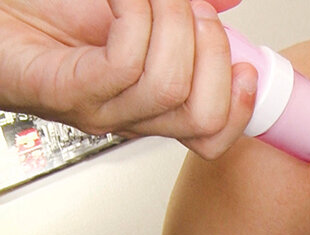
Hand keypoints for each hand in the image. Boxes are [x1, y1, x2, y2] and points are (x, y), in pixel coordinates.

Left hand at [0, 0, 256, 158]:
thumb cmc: (52, 11)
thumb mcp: (141, 7)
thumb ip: (186, 8)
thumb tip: (227, 1)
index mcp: (154, 103)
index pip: (211, 135)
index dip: (241, 107)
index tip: (245, 65)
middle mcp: (130, 115)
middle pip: (202, 117)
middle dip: (213, 53)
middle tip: (195, 11)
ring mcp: (101, 109)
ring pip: (169, 86)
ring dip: (172, 24)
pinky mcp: (70, 93)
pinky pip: (126, 63)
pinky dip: (135, 15)